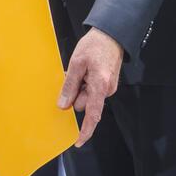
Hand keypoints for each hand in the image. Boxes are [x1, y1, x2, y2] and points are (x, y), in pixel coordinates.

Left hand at [58, 27, 122, 145]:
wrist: (111, 34)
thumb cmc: (96, 45)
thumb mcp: (77, 62)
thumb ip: (70, 85)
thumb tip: (63, 105)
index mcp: (100, 86)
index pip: (93, 115)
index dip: (85, 130)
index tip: (78, 141)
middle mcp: (107, 90)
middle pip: (85, 104)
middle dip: (76, 94)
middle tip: (73, 75)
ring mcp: (108, 87)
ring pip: (87, 96)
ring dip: (80, 87)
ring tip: (81, 69)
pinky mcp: (107, 83)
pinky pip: (92, 89)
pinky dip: (85, 83)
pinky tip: (85, 70)